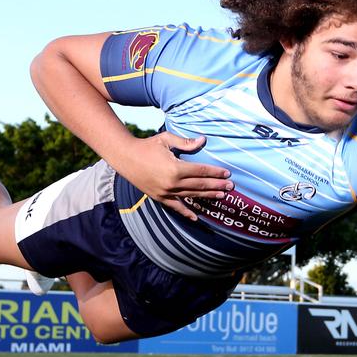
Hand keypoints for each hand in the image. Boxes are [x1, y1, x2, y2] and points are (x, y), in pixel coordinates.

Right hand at [115, 133, 232, 220]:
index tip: (227, 173)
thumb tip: (203, 140)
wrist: (125, 157)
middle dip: (217, 186)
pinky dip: (186, 212)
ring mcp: (166, 192)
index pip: (201, 171)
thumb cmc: (147, 145)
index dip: (215, 172)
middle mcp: (172, 183)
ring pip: (191, 196)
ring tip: (221, 196)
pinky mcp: (159, 197)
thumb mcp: (166, 139)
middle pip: (200, 185)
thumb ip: (186, 142)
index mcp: (176, 168)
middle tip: (231, 187)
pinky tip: (196, 217)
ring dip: (207, 196)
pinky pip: (175, 207)